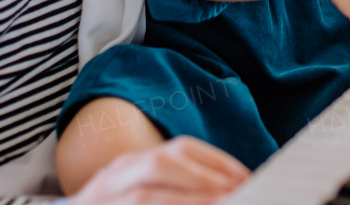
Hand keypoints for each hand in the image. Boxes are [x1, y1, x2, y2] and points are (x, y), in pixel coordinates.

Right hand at [70, 136, 248, 204]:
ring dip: (190, 200)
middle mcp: (113, 177)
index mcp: (129, 165)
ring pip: (144, 196)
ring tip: (223, 202)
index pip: (179, 148)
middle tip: (240, 190)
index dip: (217, 161)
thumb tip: (230, 188)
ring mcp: (102, 200)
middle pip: (161, 162)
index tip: (247, 176)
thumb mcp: (144, 192)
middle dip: (205, 176)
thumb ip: (176, 188)